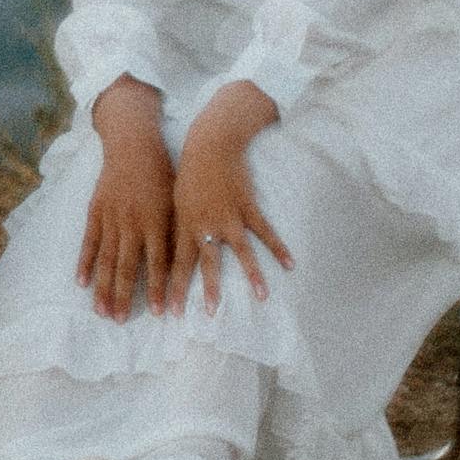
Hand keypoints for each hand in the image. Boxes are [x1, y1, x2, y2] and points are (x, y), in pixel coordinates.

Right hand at [75, 82, 173, 314]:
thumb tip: (184, 265)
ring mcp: (111, 218)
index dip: (159, 290)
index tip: (161, 314)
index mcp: (156, 221)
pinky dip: (85, 263)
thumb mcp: (177, 202)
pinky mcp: (96, 212)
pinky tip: (81, 283)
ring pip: (106, 260)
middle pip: (128, 267)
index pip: (159, 264)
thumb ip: (176, 233)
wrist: (134, 145)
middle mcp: (132, 223)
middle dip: (125, 297)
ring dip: (104, 288)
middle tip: (122, 322)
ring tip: (102, 312)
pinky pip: (89, 242)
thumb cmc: (163, 174)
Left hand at [166, 84, 291, 309]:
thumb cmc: (189, 174)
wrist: (209, 145)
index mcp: (185, 226)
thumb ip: (178, 230)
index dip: (174, 288)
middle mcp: (206, 225)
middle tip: (211, 313)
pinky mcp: (247, 207)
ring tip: (262, 297)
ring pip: (241, 251)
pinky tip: (290, 264)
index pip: (177, 264)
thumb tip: (170, 255)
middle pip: (207, 263)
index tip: (169, 312)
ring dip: (252, 275)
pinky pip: (265, 232)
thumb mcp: (175, 203)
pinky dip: (278, 248)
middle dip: (209, 289)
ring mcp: (228, 216)